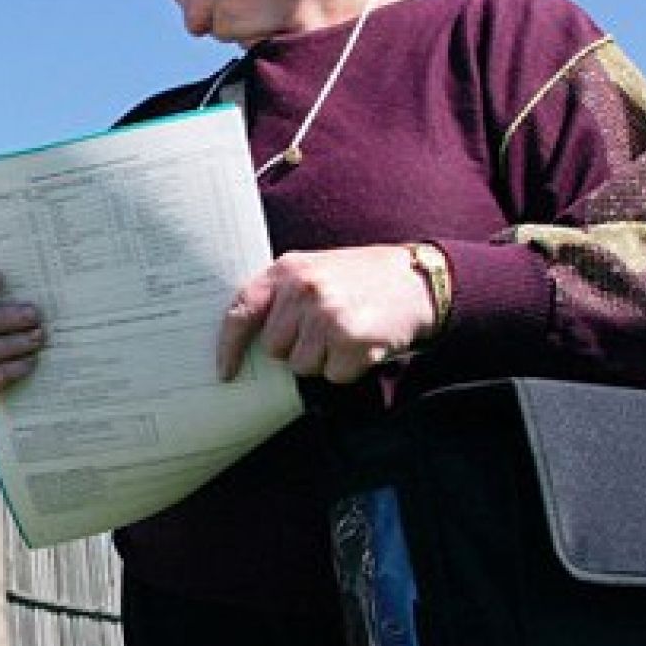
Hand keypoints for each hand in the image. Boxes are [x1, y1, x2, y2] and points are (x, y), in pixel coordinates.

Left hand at [217, 245, 437, 383]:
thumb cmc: (363, 279)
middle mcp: (303, 289)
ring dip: (324, 360)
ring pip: (302, 366)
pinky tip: (363, 344)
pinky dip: (349, 368)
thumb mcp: (316, 270)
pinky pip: (333, 376)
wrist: (420, 280)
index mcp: (288, 269)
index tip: (226, 372)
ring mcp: (326, 314)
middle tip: (326, 330)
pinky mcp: (351, 339)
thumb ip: (283, 296)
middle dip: (297, 348)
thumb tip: (250, 340)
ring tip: (347, 333)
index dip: (229, 345)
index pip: (242, 309)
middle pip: (275, 348)